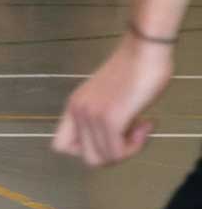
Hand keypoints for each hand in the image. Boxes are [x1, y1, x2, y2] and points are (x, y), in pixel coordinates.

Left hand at [52, 35, 171, 167]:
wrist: (144, 49)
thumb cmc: (133, 70)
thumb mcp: (107, 98)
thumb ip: (102, 117)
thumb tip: (114, 140)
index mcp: (73, 106)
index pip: (62, 146)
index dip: (88, 150)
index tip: (111, 137)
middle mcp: (77, 112)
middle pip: (87, 158)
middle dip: (114, 154)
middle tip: (130, 135)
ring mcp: (91, 115)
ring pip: (104, 159)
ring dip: (128, 150)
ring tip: (140, 125)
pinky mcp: (109, 118)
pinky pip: (117, 152)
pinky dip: (136, 146)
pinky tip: (146, 124)